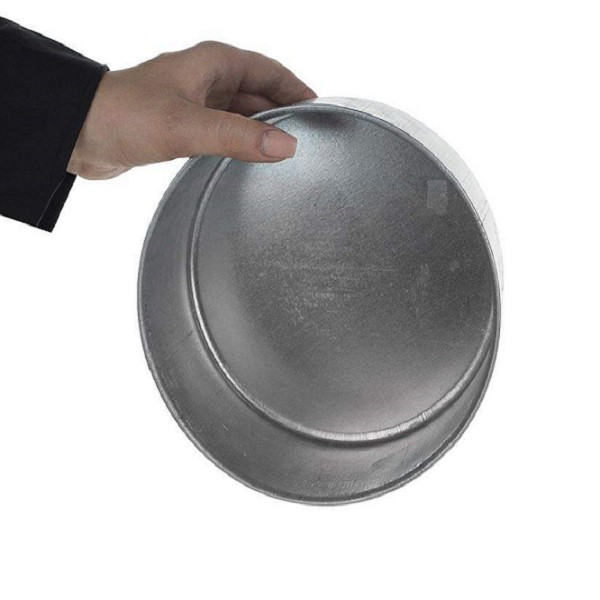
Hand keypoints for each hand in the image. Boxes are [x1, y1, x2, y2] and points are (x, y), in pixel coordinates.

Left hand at [67, 41, 315, 178]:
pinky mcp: (184, 127)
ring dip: (261, 131)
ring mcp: (196, 104)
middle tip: (307, 141)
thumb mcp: (187, 126)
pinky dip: (240, 144)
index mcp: (213, 64)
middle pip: (258, 94)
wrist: (79, 134)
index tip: (320, 112)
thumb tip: (286, 146)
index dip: (296, 89)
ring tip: (285, 155)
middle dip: (283, 114)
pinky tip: (250, 162)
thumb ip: (237, 136)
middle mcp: (207, 80)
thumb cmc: (123, 116)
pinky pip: (224, 132)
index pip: (268, 71)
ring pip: (241, 115)